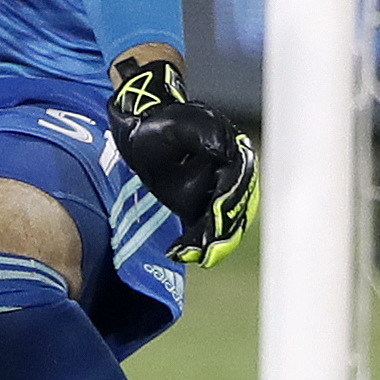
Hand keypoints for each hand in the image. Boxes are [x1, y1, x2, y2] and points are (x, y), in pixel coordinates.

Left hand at [108, 50, 257, 266]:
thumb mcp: (181, 124)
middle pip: (232, 210)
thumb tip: (226, 153)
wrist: (144, 128)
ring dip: (210, 242)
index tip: (218, 217)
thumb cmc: (165, 123)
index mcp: (234, 156)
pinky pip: (201, 227)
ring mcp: (216, 194)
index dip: (228, 202)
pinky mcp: (199, 205)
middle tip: (209, 251)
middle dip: (222, 231)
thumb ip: (205, 136)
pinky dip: (195, 243)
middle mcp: (231, 178)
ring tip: (194, 256)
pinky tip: (182, 254)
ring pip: (219, 223)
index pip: (235, 184)